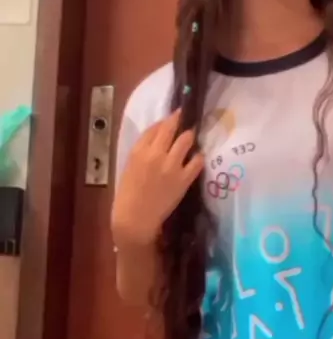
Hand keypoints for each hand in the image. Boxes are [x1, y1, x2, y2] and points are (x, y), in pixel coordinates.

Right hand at [111, 109, 203, 248]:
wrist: (135, 219)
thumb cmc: (128, 195)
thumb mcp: (129, 167)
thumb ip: (142, 152)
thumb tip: (157, 141)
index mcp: (138, 150)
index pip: (155, 127)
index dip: (165, 121)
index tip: (172, 118)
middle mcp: (156, 153)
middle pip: (171, 128)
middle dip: (179, 120)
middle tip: (186, 119)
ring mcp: (171, 165)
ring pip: (187, 139)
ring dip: (190, 137)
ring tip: (191, 139)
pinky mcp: (183, 179)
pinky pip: (197, 161)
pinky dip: (198, 158)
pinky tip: (197, 159)